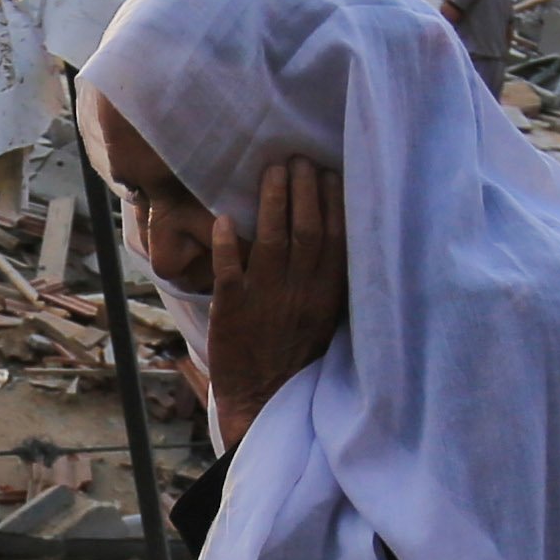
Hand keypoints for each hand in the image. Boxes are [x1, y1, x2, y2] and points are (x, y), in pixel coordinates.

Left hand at [203, 157, 348, 438]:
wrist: (265, 401)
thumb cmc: (299, 357)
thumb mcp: (327, 319)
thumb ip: (330, 280)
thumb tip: (335, 234)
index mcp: (328, 294)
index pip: (336, 238)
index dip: (333, 201)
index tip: (329, 171)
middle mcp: (301, 291)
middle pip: (306, 229)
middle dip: (304, 189)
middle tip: (298, 158)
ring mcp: (267, 298)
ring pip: (271, 240)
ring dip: (272, 202)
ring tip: (272, 170)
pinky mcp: (233, 310)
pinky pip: (230, 270)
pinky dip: (227, 243)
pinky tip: (223, 217)